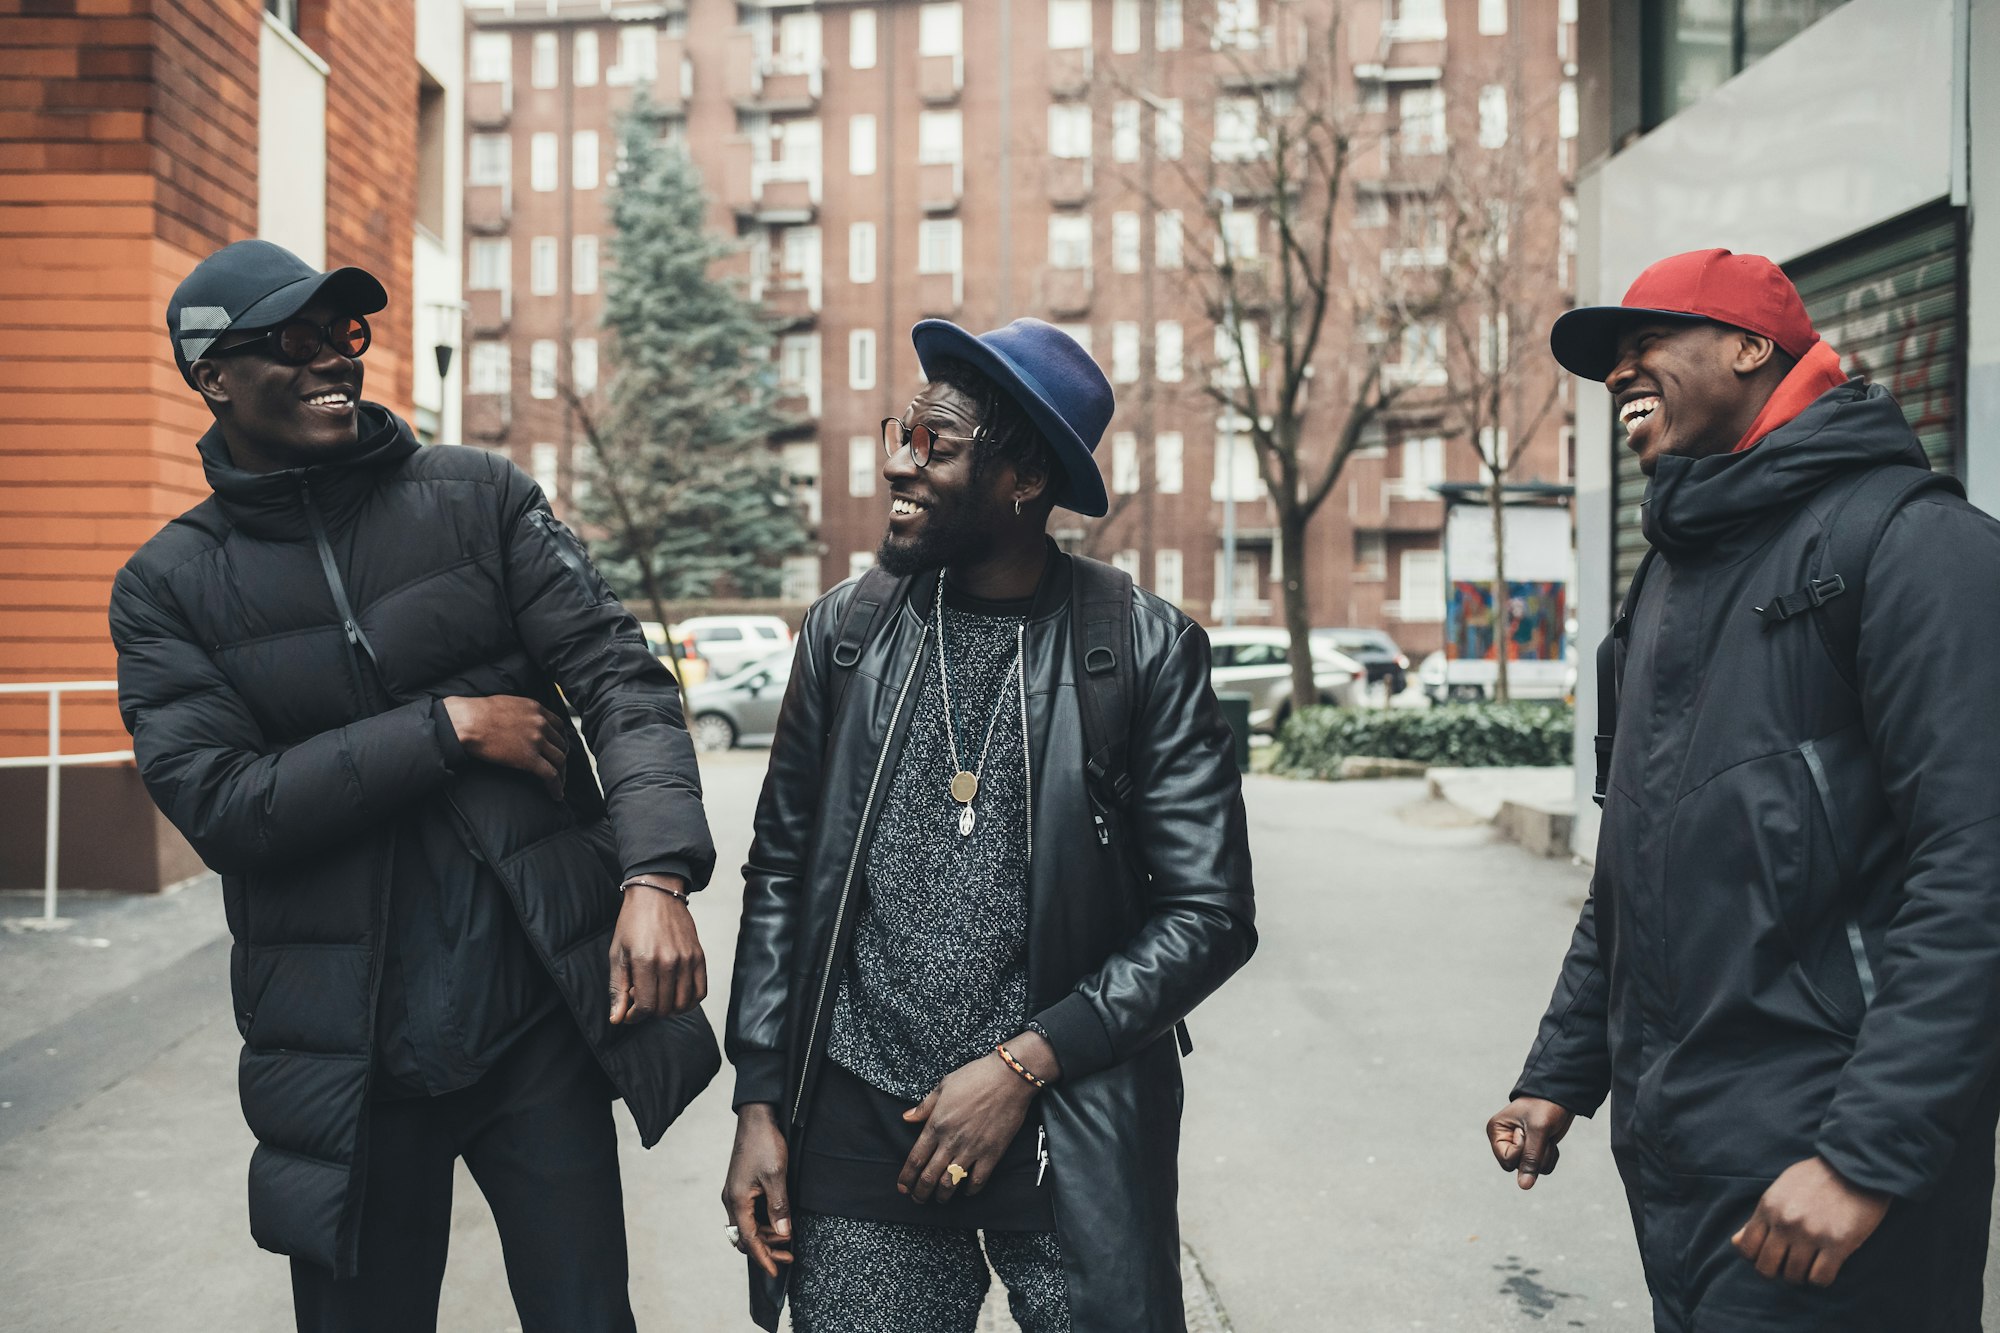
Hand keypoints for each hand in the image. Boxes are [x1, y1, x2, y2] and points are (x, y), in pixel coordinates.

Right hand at [442, 695, 568, 799]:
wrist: (468, 721)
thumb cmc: (478, 713)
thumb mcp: (508, 704)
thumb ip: (521, 712)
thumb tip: (520, 721)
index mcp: (535, 709)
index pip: (558, 726)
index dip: (560, 740)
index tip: (559, 749)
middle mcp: (541, 723)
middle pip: (561, 744)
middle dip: (561, 758)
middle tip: (558, 769)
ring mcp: (537, 741)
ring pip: (559, 760)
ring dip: (561, 774)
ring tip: (558, 784)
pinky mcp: (529, 759)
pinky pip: (550, 775)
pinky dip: (556, 786)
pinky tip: (556, 795)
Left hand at [607, 879, 705, 1023]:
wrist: (656, 895)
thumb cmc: (632, 923)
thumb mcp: (617, 954)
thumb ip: (617, 988)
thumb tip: (616, 1019)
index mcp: (645, 960)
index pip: (646, 1006)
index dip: (635, 1016)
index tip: (629, 1012)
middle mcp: (669, 961)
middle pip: (664, 1008)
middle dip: (649, 1011)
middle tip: (640, 998)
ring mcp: (687, 959)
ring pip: (682, 1004)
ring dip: (668, 1008)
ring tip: (657, 994)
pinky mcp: (699, 956)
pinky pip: (700, 992)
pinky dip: (689, 1001)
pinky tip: (675, 996)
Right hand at [722, 1103, 792, 1278]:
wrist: (756, 1117)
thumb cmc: (764, 1144)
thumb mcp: (776, 1176)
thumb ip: (779, 1207)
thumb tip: (784, 1234)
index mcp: (737, 1201)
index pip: (749, 1240)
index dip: (763, 1257)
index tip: (776, 1271)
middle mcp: (732, 1201)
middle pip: (746, 1237)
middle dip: (766, 1250)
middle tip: (788, 1257)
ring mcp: (735, 1194)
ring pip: (748, 1226)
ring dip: (767, 1236)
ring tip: (788, 1241)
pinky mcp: (741, 1187)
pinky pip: (750, 1214)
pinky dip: (765, 1223)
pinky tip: (780, 1223)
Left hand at [897, 1043, 1046, 1203]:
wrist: (1009, 1078)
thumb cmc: (976, 1077)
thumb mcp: (944, 1086)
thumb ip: (924, 1106)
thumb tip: (907, 1117)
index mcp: (936, 1124)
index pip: (915, 1159)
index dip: (907, 1177)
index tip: (903, 1188)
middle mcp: (951, 1141)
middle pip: (929, 1176)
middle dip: (921, 1192)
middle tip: (918, 1199)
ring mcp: (972, 1149)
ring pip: (951, 1182)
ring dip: (942, 1195)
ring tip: (939, 1199)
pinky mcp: (992, 1153)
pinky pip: (978, 1180)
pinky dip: (970, 1190)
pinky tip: (966, 1192)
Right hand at [1486, 1095, 1575, 1188]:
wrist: (1561, 1096)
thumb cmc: (1545, 1107)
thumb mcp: (1538, 1131)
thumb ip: (1531, 1159)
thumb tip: (1524, 1186)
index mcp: (1496, 1131)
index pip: (1507, 1161)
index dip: (1522, 1151)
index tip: (1526, 1131)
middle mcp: (1504, 1140)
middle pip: (1518, 1168)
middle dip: (1535, 1155)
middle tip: (1539, 1135)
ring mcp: (1519, 1147)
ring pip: (1532, 1171)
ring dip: (1544, 1156)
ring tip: (1545, 1136)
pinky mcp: (1533, 1150)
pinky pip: (1542, 1168)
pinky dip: (1550, 1156)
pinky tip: (1550, 1141)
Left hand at [1732, 1156, 1889, 1286]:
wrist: (1854, 1166)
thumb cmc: (1815, 1179)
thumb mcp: (1780, 1191)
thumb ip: (1759, 1218)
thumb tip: (1736, 1242)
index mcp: (1768, 1207)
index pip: (1746, 1249)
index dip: (1756, 1258)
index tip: (1771, 1255)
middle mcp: (1785, 1222)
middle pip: (1766, 1268)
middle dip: (1776, 1272)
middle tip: (1789, 1265)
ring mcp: (1810, 1234)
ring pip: (1794, 1277)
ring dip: (1801, 1276)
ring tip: (1809, 1265)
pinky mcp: (1838, 1243)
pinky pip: (1820, 1278)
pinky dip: (1820, 1279)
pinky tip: (1825, 1266)